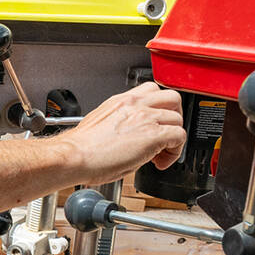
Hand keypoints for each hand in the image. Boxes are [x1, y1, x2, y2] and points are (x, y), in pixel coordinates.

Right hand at [62, 82, 185, 182]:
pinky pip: (179, 136)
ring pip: (178, 117)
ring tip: (162, 152)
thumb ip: (121, 124)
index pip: (151, 92)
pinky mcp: (153, 134)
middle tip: (166, 133)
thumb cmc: (81, 148)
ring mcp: (145, 117)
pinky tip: (161, 161)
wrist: (74, 156)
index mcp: (120, 101)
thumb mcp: (101, 125)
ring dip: (174, 136)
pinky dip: (175, 151)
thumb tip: (130, 136)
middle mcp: (134, 104)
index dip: (158, 109)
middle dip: (174, 116)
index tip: (153, 125)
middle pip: (172, 98)